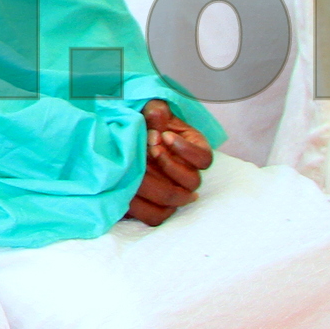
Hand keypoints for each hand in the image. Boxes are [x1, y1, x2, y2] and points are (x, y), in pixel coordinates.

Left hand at [127, 103, 211, 224]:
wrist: (127, 142)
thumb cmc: (145, 125)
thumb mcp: (151, 112)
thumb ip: (156, 112)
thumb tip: (156, 116)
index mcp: (194, 152)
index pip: (203, 159)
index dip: (186, 150)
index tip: (166, 136)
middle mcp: (187, 175)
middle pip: (191, 182)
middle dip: (168, 164)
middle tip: (150, 149)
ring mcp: (172, 193)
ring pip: (173, 202)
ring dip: (155, 185)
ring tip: (138, 168)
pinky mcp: (153, 206)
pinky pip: (154, 216)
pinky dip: (141, 206)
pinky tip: (126, 187)